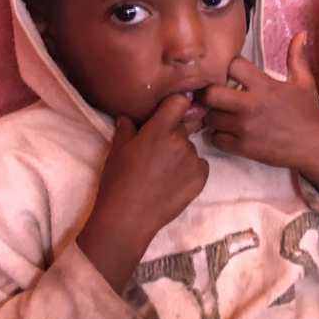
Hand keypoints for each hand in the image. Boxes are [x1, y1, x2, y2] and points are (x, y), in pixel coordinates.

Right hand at [77, 94, 208, 291]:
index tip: (170, 111)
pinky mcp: (201, 178)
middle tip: (156, 153)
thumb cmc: (118, 181)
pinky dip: (190, 171)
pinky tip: (173, 182)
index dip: (175, 104)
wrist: (128, 217)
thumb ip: (127, 129)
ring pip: (190, 149)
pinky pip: (199, 166)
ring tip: (162, 173)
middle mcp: (181, 141)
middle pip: (182, 129)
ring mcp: (194, 160)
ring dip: (180, 155)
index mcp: (159, 130)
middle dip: (172, 136)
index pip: (179, 102)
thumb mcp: (117, 151)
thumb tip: (128, 117)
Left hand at [204, 32, 318, 203]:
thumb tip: (301, 33)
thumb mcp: (304, 82)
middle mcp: (250, 105)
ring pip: (210, 117)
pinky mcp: (242, 147)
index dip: (229, 67)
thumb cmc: (308, 112)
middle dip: (210, 92)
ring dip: (213, 115)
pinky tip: (227, 132)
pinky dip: (218, 136)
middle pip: (211, 93)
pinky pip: (215, 139)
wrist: (315, 147)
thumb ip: (297, 57)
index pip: (232, 66)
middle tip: (215, 94)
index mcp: (264, 85)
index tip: (232, 73)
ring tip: (221, 114)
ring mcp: (244, 127)